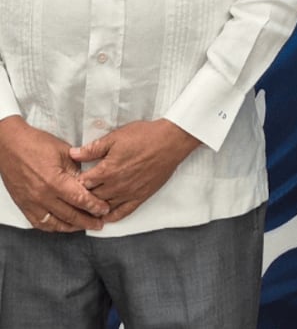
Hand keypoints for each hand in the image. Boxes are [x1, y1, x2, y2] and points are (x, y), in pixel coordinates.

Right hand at [0, 116, 109, 231]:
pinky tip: (63, 226)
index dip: (94, 206)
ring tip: (85, 226)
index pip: (79, 199)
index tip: (104, 209)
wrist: (10, 146)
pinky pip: (40, 223)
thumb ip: (77, 169)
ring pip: (55, 223)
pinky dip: (53, 227)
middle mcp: (42, 196)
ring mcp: (31, 203)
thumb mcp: (64, 152)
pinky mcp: (23, 206)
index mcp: (54, 181)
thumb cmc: (37, 144)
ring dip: (71, 227)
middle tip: (99, 223)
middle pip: (69, 215)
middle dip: (87, 220)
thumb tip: (89, 182)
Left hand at [68, 119, 199, 222]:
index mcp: (106, 171)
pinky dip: (111, 217)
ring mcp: (128, 194)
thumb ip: (93, 148)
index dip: (73, 184)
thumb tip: (73, 154)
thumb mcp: (116, 137)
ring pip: (103, 208)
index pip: (81, 184)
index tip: (68, 184)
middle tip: (73, 197)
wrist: (170, 141)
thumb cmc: (144, 136)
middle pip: (90, 198)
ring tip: (85, 208)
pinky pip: (122, 213)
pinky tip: (105, 218)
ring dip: (93, 209)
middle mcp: (114, 186)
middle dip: (81, 198)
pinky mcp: (140, 197)